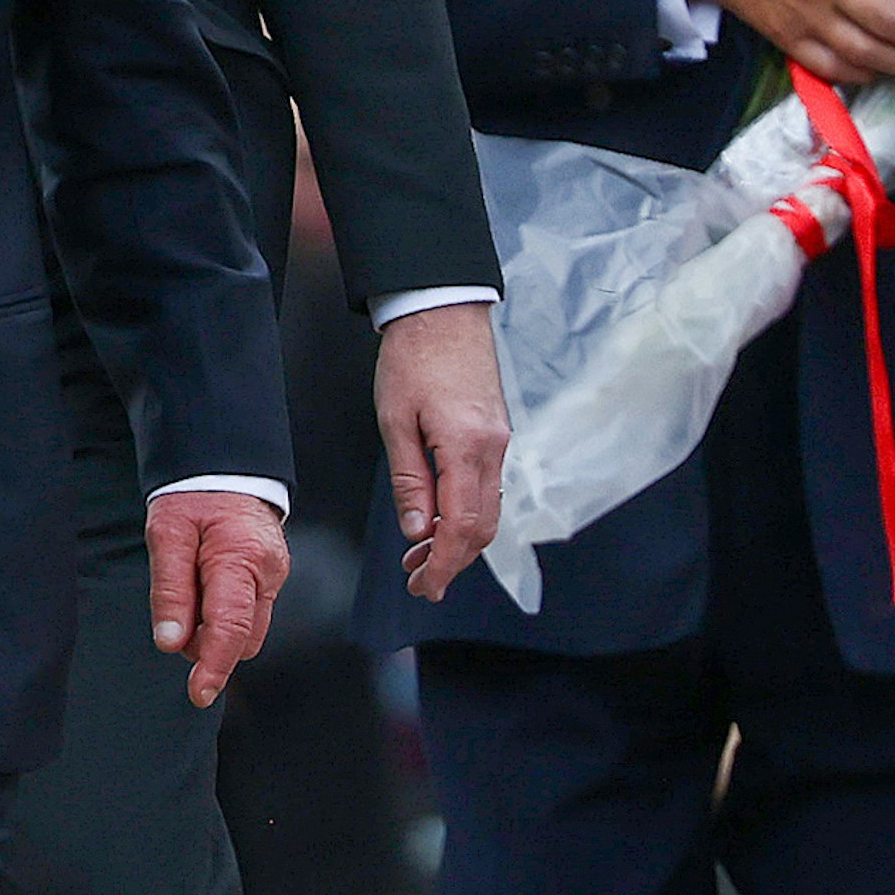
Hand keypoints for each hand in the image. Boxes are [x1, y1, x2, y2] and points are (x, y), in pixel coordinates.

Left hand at [145, 489, 288, 708]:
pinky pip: (248, 613)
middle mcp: (268, 573)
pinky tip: (203, 591)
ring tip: (188, 594)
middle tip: (175, 616)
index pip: (231, 627)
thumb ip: (170, 589)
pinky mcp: (270, 580)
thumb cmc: (193, 496)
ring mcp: (275, 578)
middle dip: (207, 645)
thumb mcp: (167, 533)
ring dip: (214, 632)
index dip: (214, 666)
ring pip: (247, 630)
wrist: (225, 468)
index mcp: (242, 558)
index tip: (198, 693)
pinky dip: (223, 616)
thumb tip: (170, 642)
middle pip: (242, 637)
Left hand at [374, 301, 508, 598]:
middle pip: (482, 527)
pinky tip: (439, 520)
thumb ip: (410, 478)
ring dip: (459, 540)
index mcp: (467, 446)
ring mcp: (500, 441)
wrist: (443, 309)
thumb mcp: (395, 419)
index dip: (445, 563)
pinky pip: (487, 487)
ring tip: (421, 557)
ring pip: (488, 510)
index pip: (462, 526)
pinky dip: (466, 513)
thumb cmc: (412, 357)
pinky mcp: (496, 433)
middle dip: (453, 561)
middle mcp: (493, 449)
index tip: (424, 586)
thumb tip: (416, 530)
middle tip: (419, 582)